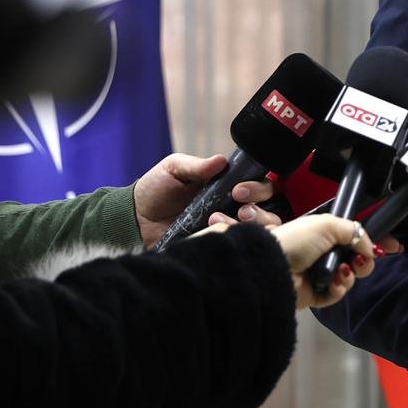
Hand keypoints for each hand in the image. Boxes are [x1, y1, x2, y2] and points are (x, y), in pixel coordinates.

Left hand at [131, 153, 280, 248]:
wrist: (134, 221)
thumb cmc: (155, 190)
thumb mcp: (174, 169)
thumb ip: (197, 166)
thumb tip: (221, 160)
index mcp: (229, 186)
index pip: (263, 185)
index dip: (258, 187)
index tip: (238, 190)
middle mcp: (236, 208)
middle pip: (273, 209)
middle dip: (260, 207)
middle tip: (238, 206)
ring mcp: (230, 229)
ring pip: (264, 230)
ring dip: (251, 225)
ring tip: (218, 221)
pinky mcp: (220, 247)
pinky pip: (244, 247)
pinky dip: (238, 240)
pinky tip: (215, 233)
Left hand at [198, 215, 398, 307]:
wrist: (272, 267)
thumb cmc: (297, 240)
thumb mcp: (327, 224)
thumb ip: (354, 231)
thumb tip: (371, 247)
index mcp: (323, 235)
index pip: (351, 239)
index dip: (366, 244)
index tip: (381, 248)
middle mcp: (322, 254)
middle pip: (354, 260)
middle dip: (362, 261)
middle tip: (360, 262)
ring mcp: (318, 275)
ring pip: (347, 278)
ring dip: (349, 275)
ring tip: (341, 272)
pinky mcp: (315, 295)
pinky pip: (336, 294)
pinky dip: (338, 290)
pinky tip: (333, 284)